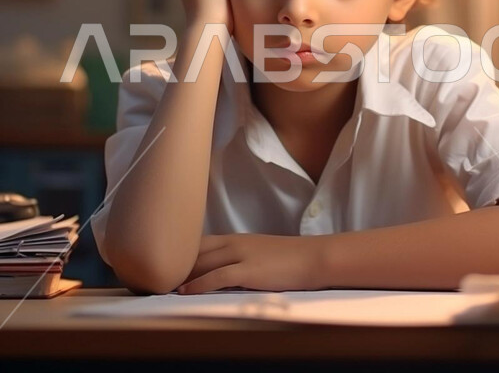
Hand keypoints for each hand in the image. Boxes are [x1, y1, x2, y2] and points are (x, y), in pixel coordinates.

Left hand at [176, 233, 328, 293]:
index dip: (179, 254)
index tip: (163, 265)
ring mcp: (241, 255)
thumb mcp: (258, 253)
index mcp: (236, 239)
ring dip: (181, 275)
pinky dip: (198, 284)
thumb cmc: (289, 258)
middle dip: (174, 265)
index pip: (199, 243)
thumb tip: (219, 272)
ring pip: (202, 262)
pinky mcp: (249, 270)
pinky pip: (217, 276)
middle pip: (195, 252)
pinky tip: (185, 292)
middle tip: (154, 277)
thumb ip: (238, 258)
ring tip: (161, 287)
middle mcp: (234, 243)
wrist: (312, 258)